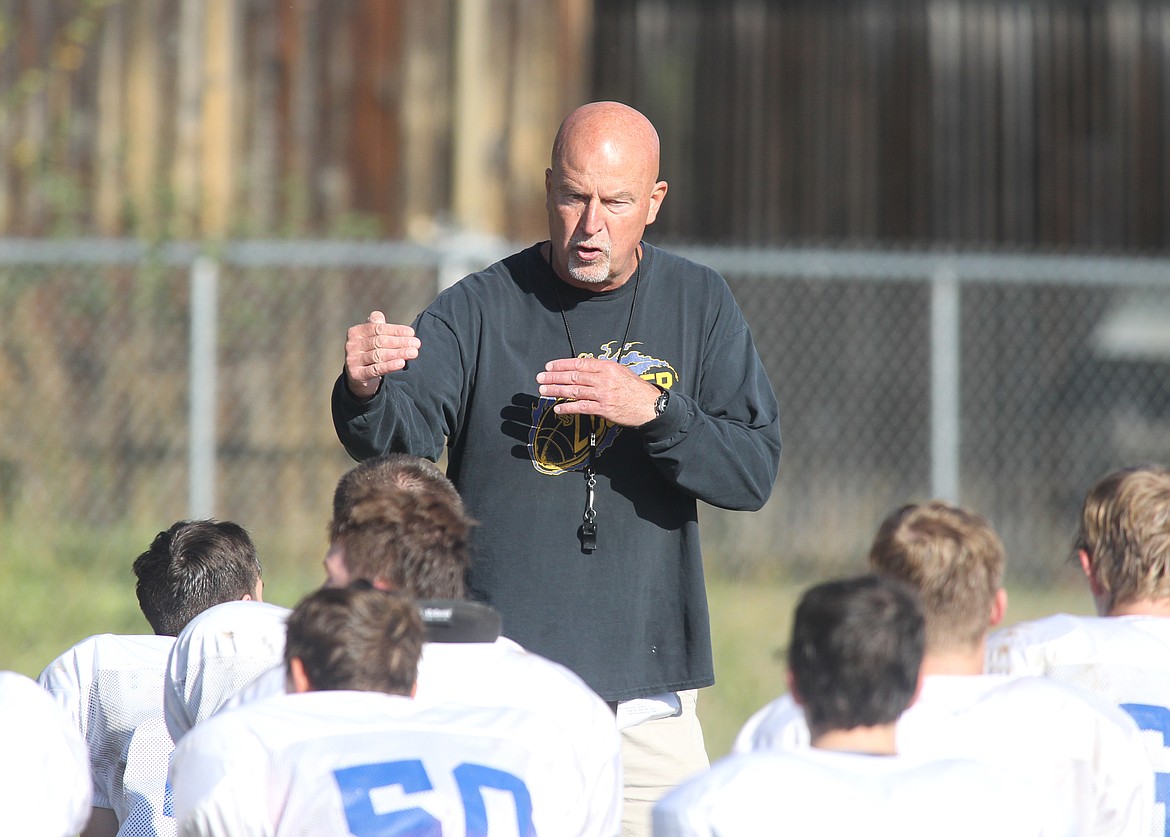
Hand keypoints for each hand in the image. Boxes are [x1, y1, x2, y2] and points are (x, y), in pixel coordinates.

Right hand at [344, 311, 420, 399]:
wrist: (359, 376)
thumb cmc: (370, 351)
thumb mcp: (372, 337)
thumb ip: (377, 325)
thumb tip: (379, 315)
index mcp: (356, 332)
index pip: (378, 328)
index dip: (396, 330)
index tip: (412, 333)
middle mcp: (351, 345)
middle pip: (379, 341)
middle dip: (400, 342)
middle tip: (417, 344)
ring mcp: (352, 360)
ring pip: (378, 355)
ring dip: (398, 353)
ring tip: (413, 353)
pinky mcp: (356, 374)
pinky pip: (375, 369)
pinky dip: (389, 366)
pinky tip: (401, 363)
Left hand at [537, 357, 660, 426]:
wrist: (650, 405)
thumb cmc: (636, 389)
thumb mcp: (621, 372)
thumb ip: (602, 370)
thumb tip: (583, 369)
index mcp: (607, 367)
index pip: (580, 363)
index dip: (562, 365)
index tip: (550, 366)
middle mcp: (603, 379)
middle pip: (574, 377)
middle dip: (554, 377)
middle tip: (541, 378)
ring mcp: (603, 394)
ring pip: (574, 391)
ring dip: (556, 391)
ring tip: (544, 391)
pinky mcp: (604, 409)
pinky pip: (581, 407)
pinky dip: (568, 408)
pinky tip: (558, 408)